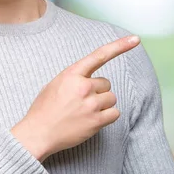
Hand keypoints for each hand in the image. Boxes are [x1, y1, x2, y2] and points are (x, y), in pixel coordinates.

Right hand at [11, 35, 140, 160]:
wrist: (37, 134)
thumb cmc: (44, 109)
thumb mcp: (55, 83)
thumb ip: (75, 78)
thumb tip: (91, 79)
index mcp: (72, 74)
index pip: (100, 55)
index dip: (120, 46)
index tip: (135, 39)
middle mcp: (83, 87)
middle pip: (106, 83)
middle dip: (98, 91)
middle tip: (82, 102)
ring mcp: (91, 104)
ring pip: (111, 98)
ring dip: (103, 104)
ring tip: (85, 112)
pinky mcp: (96, 121)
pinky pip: (114, 113)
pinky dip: (107, 117)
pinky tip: (93, 120)